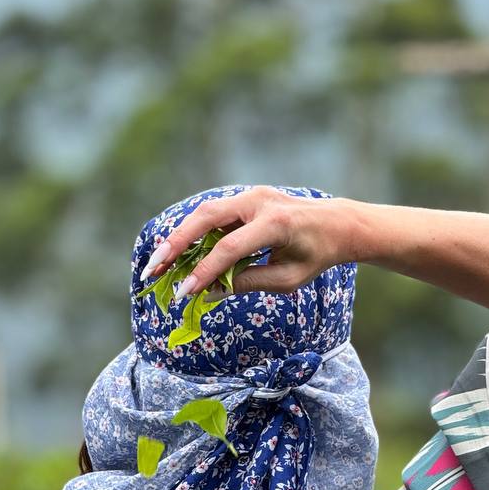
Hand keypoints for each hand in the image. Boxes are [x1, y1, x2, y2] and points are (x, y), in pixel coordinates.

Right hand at [140, 186, 363, 297]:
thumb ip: (248, 283)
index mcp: (276, 224)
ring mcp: (250, 196)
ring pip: (205, 213)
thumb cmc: (314, 255)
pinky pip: (214, 216)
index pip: (231, 248)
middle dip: (177, 244)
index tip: (184, 293)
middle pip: (207, 218)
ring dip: (179, 238)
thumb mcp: (288, 279)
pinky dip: (194, 234)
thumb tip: (209, 293)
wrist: (335, 223)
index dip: (205, 271)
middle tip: (153, 268)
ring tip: (158, 264)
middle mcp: (259, 202)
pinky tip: (177, 254)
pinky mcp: (244, 199)